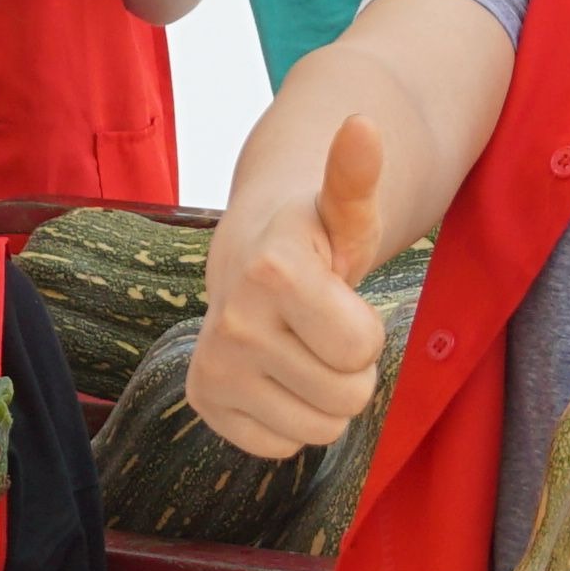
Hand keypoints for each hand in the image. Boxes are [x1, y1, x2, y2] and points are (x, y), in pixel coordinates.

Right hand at [193, 116, 394, 457]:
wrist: (249, 261)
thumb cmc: (313, 240)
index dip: (365, 329)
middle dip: (349, 368)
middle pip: (347, 397)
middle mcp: (232, 321)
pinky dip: (289, 419)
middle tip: (322, 330)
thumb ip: (356, 177)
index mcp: (271, 271)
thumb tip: (364, 123)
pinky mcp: (204, 404)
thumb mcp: (344, 212)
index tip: (338, 299)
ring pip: (320, 430)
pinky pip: (283, 448)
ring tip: (302, 350)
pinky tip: (276, 374)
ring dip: (324, 398)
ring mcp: (213, 368)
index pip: (362, 348)